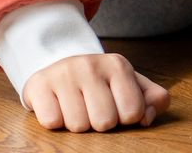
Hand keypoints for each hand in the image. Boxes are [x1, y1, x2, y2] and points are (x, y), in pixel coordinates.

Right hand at [22, 53, 171, 131]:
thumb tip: (147, 117)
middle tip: (93, 109)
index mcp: (118, 65)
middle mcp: (90, 65)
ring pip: (78, 125)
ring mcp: (63, 73)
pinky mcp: (38, 85)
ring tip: (75, 107)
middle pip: (105, 122)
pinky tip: (58, 107)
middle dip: (100, 123)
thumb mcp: (130, 86)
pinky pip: (52, 122)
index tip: (117, 107)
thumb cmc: (100, 84)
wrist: (58, 65)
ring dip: (77, 124)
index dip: (125, 118)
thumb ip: (152, 99)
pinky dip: (55, 122)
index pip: (133, 112)